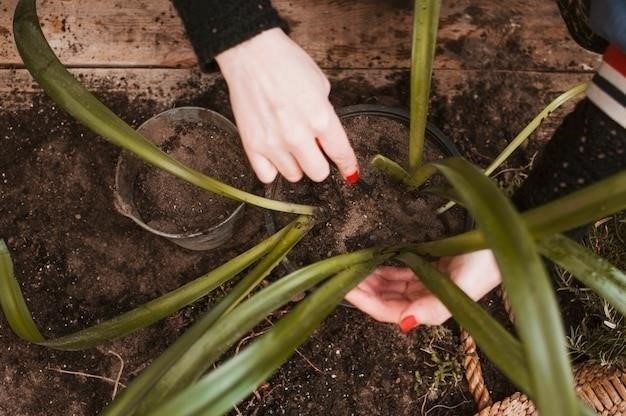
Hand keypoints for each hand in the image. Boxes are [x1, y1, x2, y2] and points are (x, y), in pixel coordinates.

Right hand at [216, 28, 358, 183]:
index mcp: (320, 117)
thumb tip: (325, 139)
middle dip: (319, 163)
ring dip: (296, 165)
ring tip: (290, 146)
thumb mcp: (320, 85)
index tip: (350, 172)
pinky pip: (267, 175)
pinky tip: (274, 154)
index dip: (348, 166)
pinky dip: (272, 168)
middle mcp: (298, 135)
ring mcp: (273, 143)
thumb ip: (326, 116)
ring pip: (293, 176)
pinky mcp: (252, 145)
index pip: (341, 154)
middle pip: (318, 173)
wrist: (251, 53)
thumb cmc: (285, 63)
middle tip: (313, 150)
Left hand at [345, 249, 501, 331]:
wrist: (508, 234)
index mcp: (435, 306)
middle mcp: (430, 297)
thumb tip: (405, 324)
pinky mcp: (432, 266)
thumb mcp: (465, 284)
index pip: (391, 312)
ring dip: (372, 278)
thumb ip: (436, 307)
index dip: (367, 303)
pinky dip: (385, 266)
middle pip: (388, 300)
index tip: (346, 287)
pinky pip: (402, 270)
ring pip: (392, 285)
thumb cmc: (489, 258)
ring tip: (353, 265)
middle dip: (365, 290)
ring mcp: (430, 282)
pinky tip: (373, 260)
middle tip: (343, 273)